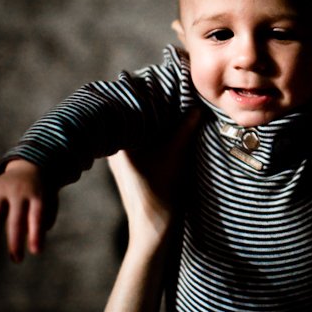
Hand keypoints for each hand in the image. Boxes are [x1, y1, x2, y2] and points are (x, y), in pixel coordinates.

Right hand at [0, 159, 56, 261]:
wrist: (30, 165)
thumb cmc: (41, 191)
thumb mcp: (50, 201)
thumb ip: (45, 218)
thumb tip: (31, 237)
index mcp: (37, 194)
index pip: (37, 216)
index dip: (36, 234)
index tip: (36, 252)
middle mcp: (18, 191)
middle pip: (15, 219)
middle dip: (15, 241)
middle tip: (17, 260)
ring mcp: (1, 190)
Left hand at [103, 109, 200, 311]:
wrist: (155, 230)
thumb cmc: (160, 192)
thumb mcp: (176, 155)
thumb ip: (185, 128)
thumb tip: (198, 107)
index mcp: (117, 142)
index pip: (125, 107)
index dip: (141, 93)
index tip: (155, 81)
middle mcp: (114, 148)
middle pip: (131, 118)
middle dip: (150, 106)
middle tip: (168, 91)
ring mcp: (121, 160)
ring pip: (137, 131)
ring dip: (153, 121)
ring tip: (171, 107)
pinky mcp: (131, 169)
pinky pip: (141, 143)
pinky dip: (154, 135)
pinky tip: (169, 131)